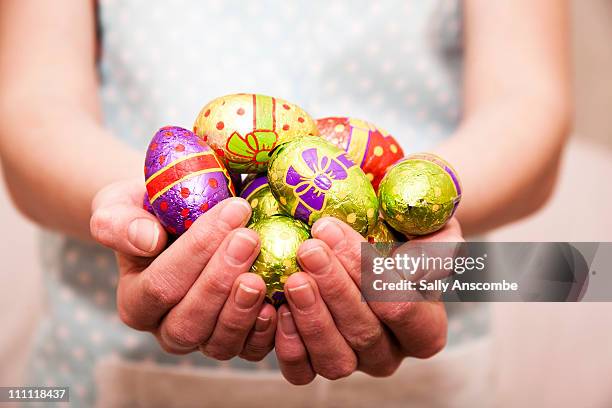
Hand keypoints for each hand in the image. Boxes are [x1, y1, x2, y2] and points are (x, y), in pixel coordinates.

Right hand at [90, 178, 276, 360]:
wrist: (182, 220)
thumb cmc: (151, 211)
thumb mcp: (121, 205)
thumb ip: (120, 223)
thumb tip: (146, 240)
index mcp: (135, 301)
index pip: (160, 285)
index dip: (196, 251)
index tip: (232, 210)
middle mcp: (166, 329)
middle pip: (188, 322)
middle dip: (220, 280)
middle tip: (249, 238)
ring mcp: (203, 339)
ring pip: (218, 343)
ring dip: (241, 310)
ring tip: (261, 274)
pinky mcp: (237, 342)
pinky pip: (250, 350)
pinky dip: (265, 333)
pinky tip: (277, 303)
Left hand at [275, 217, 461, 383]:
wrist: (368, 245)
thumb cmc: (403, 236)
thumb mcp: (432, 228)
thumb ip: (435, 245)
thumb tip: (411, 268)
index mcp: (425, 327)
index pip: (403, 308)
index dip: (368, 273)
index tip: (333, 230)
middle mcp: (390, 353)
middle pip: (365, 331)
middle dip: (334, 287)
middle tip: (309, 249)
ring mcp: (353, 363)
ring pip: (335, 359)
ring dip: (312, 317)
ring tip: (294, 278)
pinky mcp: (316, 367)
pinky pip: (302, 371)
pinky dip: (289, 344)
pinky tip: (279, 307)